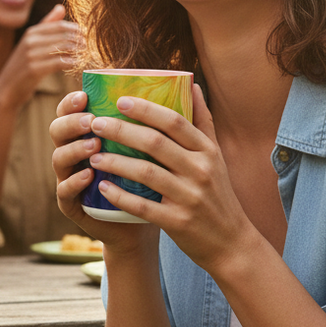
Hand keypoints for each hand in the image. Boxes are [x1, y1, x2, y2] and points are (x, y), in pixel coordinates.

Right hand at [0, 5, 79, 111]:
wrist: (5, 90)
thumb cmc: (23, 67)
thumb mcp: (32, 43)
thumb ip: (47, 25)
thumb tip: (61, 7)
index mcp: (31, 32)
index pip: (60, 25)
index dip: (76, 30)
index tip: (87, 37)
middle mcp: (30, 40)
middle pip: (64, 36)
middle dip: (80, 41)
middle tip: (89, 48)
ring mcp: (31, 55)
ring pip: (63, 48)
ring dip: (78, 52)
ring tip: (85, 56)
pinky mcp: (34, 69)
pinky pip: (59, 63)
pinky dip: (71, 63)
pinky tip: (77, 65)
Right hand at [51, 90, 156, 254]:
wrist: (144, 227)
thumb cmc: (153, 183)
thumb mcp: (159, 151)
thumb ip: (167, 121)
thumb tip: (193, 86)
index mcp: (90, 134)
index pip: (71, 110)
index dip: (72, 101)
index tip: (86, 94)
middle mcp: (76, 153)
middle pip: (59, 129)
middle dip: (72, 122)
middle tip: (93, 120)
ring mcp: (71, 179)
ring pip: (59, 158)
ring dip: (75, 149)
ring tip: (94, 145)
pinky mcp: (72, 206)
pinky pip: (65, 192)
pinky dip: (75, 182)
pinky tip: (90, 175)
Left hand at [81, 85, 255, 274]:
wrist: (232, 242)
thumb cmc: (218, 194)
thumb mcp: (217, 156)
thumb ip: (203, 121)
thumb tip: (193, 84)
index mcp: (207, 151)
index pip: (174, 121)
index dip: (146, 109)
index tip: (120, 99)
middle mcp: (200, 170)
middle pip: (155, 143)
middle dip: (121, 131)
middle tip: (96, 123)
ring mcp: (189, 197)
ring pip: (145, 173)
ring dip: (115, 162)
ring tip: (94, 156)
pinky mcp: (178, 222)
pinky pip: (143, 206)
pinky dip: (121, 196)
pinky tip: (103, 187)